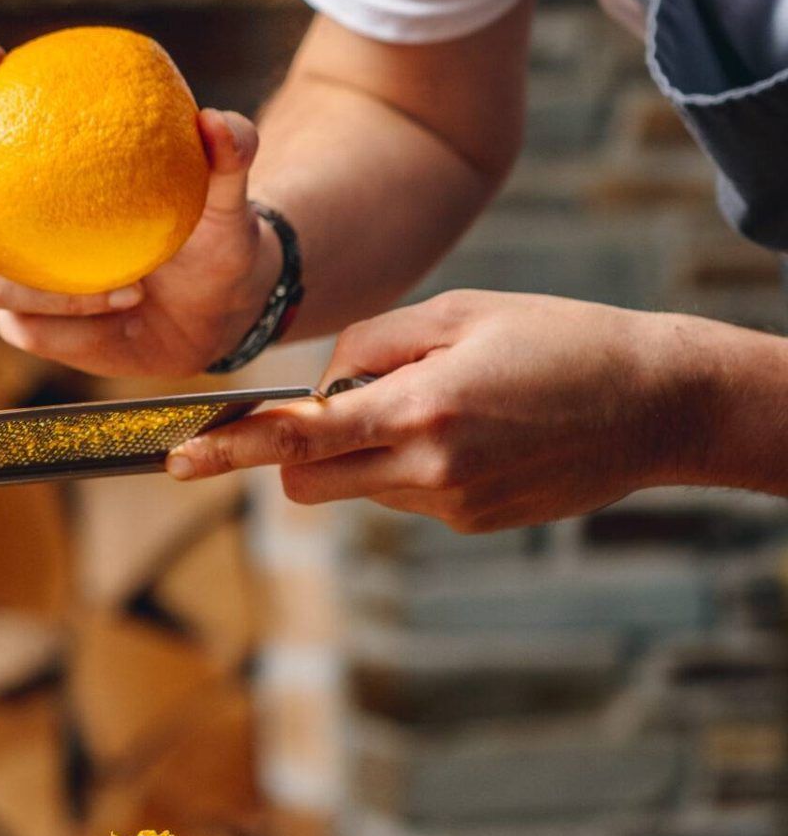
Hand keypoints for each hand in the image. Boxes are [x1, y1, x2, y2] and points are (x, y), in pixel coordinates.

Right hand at [0, 31, 275, 378]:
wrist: (214, 308)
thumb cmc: (210, 233)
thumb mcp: (229, 195)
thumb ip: (231, 153)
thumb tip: (218, 123)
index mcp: (41, 144)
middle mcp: (5, 201)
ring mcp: (2, 261)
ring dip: (51, 285)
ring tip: (129, 283)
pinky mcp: (18, 319)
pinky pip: (26, 323)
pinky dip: (76, 318)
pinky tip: (122, 306)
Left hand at [164, 290, 691, 530]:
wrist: (657, 403)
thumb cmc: (558, 338)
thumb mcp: (458, 312)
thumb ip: (371, 346)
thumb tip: (319, 387)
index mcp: (419, 409)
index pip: (298, 438)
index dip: (231, 449)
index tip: (179, 458)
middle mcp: (429, 470)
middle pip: (308, 482)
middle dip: (292, 455)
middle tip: (326, 409)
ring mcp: (452, 506)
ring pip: (359, 486)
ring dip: (366, 450)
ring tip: (448, 402)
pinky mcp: (473, 522)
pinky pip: (407, 494)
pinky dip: (412, 464)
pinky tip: (476, 431)